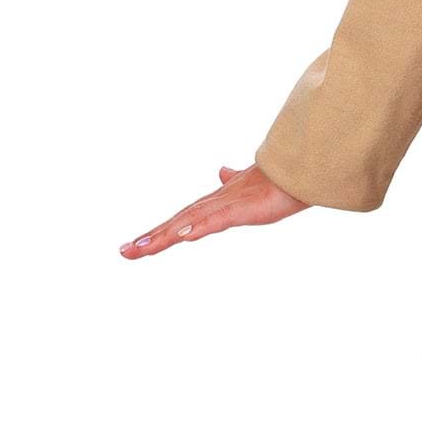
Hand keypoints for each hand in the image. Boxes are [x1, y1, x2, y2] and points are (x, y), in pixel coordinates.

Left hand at [121, 164, 307, 258]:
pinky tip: (183, 236)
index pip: (182, 219)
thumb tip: (222, 170)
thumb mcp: (249, 186)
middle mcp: (215, 202)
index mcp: (216, 202)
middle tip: (124, 252)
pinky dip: (199, 227)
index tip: (137, 244)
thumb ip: (233, 181)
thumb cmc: (278, 179)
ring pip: (189, 223)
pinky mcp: (242, 209)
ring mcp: (227, 205)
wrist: (297, 169)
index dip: (159, 231)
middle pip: (177, 223)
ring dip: (164, 235)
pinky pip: (217, 219)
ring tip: (141, 248)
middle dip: (151, 238)